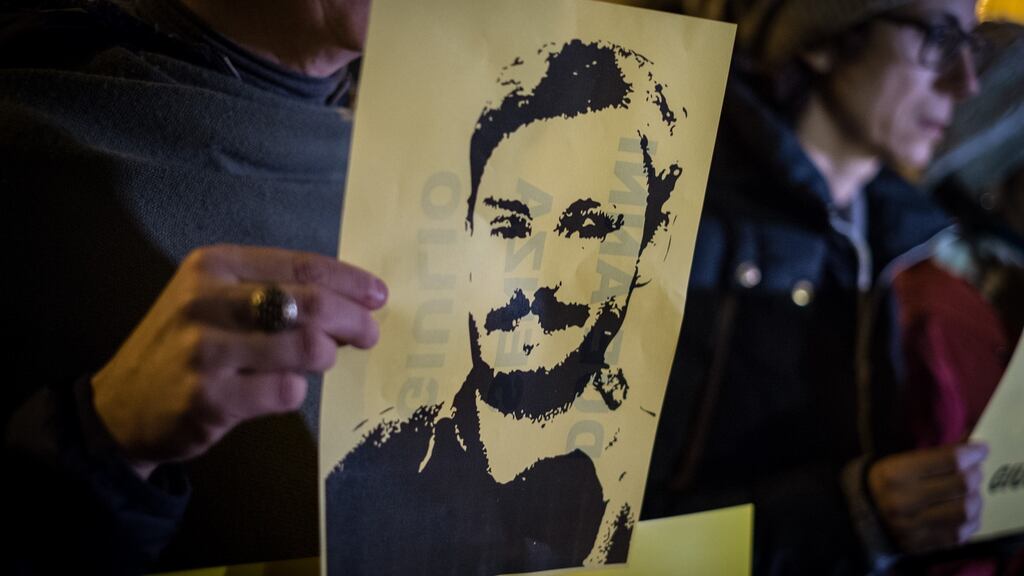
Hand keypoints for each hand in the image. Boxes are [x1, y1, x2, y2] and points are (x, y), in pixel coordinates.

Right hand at [91, 245, 386, 478]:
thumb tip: (355, 302)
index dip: (350, 282)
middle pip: (311, 304)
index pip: (302, 265)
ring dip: (325, 357)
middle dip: (354, 320)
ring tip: (320, 361)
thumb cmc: (186, 346)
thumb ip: (276, 293)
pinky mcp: (209, 399)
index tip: (378, 296)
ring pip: (306, 347)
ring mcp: (204, 351)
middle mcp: (205, 301)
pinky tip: (283, 389)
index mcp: (213, 265)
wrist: (120, 407)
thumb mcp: (217, 300)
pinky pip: (286, 391)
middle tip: (369, 335)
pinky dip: (296, 391)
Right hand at [868, 443, 987, 553]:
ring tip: (971, 492)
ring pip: (965, 511)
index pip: (948, 460)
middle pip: (961, 485)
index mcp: (895, 473)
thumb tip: (971, 445)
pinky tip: (966, 512)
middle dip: (975, 474)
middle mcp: (904, 500)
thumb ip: (935, 456)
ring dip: (975, 498)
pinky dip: (970, 521)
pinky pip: (959, 534)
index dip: (972, 452)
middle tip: (974, 470)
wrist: (858, 515)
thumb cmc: (882, 482)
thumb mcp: (898, 462)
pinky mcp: (920, 544)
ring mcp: (912, 526)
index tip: (981, 448)